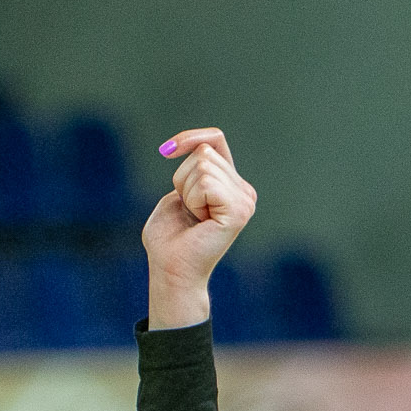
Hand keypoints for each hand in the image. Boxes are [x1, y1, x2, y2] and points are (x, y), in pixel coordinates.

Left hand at [143, 129, 257, 330]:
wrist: (171, 272)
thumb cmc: (169, 241)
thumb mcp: (175, 196)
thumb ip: (190, 171)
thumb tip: (196, 145)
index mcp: (231, 186)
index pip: (215, 139)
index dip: (190, 138)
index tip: (166, 151)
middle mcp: (244, 191)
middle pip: (204, 152)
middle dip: (182, 180)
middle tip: (187, 212)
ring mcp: (245, 200)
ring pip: (203, 165)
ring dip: (186, 193)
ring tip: (193, 219)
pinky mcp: (239, 210)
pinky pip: (206, 183)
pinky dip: (192, 201)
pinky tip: (199, 221)